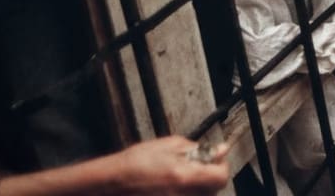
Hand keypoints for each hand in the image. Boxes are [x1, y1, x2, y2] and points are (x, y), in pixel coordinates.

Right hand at [113, 135, 229, 194]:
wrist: (113, 182)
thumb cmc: (136, 163)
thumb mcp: (169, 145)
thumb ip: (196, 149)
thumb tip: (216, 150)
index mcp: (185, 176)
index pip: (221, 177)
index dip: (221, 167)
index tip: (215, 160)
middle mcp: (184, 195)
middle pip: (213, 190)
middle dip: (209, 177)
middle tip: (197, 167)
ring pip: (201, 195)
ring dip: (198, 186)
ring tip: (180, 177)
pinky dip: (186, 192)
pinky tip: (174, 186)